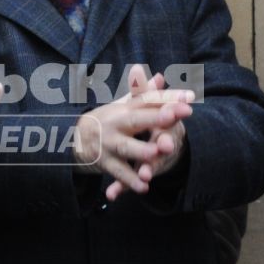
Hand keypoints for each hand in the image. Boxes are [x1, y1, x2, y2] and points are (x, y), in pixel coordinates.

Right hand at [76, 67, 194, 200]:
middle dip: (154, 117)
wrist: (75, 138)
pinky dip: (128, 181)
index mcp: (125, 108)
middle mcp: (116, 123)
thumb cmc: (109, 120)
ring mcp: (109, 143)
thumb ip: (144, 94)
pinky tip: (143, 186)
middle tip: (172, 115)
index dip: (167, 97)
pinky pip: (118, 172)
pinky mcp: (104, 162)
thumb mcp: (123, 106)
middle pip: (136, 119)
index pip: (148, 100)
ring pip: (125, 147)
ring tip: (157, 153)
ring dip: (140, 150)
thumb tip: (161, 77)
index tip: (189, 97)